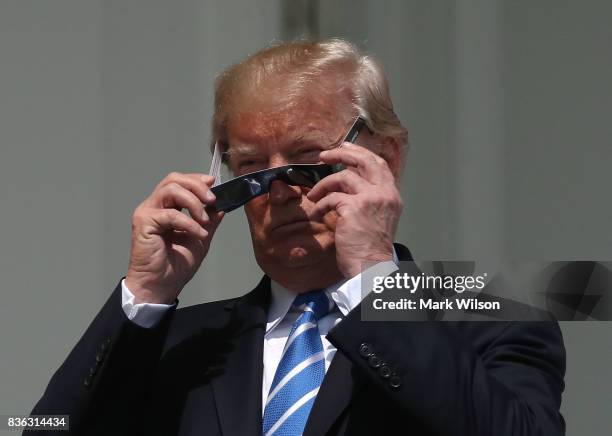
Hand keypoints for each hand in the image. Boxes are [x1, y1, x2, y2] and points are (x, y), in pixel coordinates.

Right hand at [125, 173, 223, 303]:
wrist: (160, 286)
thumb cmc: (175, 266)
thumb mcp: (200, 238)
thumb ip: (209, 221)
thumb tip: (220, 206)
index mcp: (167, 207)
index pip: (179, 182)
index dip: (197, 179)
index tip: (213, 184)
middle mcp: (155, 206)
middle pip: (173, 179)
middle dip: (197, 186)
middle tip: (212, 199)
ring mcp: (148, 212)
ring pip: (171, 189)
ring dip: (194, 202)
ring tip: (205, 220)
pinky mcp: (144, 222)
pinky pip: (170, 214)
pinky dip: (188, 222)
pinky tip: (198, 233)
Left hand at [306, 143, 402, 277]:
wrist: (371, 267)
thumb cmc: (371, 249)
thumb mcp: (379, 219)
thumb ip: (370, 200)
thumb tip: (350, 187)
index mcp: (392, 195)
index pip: (379, 164)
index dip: (361, 153)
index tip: (346, 148)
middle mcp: (384, 193)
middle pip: (364, 160)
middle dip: (342, 153)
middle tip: (324, 156)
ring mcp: (370, 199)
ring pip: (343, 176)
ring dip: (323, 184)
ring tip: (313, 195)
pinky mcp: (353, 208)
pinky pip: (331, 197)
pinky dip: (321, 204)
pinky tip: (317, 214)